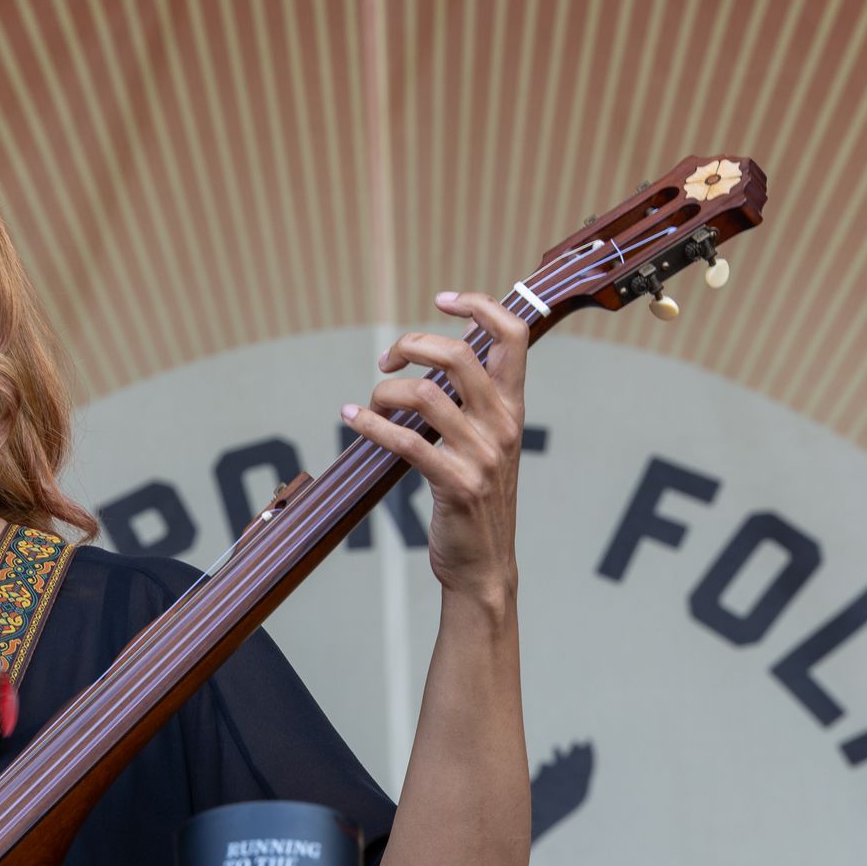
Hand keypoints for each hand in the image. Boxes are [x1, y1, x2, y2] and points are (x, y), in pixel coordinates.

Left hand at [342, 291, 529, 601]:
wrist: (484, 565)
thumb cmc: (477, 499)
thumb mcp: (487, 443)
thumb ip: (473, 401)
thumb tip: (440, 354)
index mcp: (513, 408)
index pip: (513, 335)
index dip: (479, 305)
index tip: (441, 300)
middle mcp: (502, 425)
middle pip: (458, 354)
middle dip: (411, 345)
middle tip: (387, 362)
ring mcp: (482, 455)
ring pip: (425, 395)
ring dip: (384, 393)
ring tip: (369, 404)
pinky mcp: (456, 484)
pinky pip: (406, 441)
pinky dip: (370, 425)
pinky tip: (352, 420)